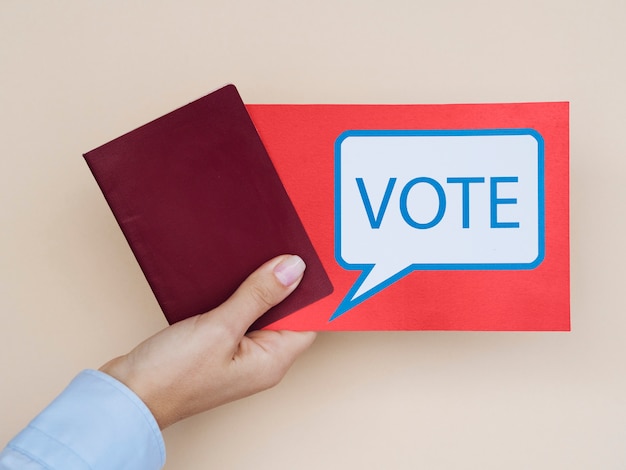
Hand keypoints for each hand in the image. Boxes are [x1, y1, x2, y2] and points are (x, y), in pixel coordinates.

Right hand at [99, 254, 315, 428]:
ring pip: (259, 312)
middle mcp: (260, 360)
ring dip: (258, 287)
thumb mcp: (221, 328)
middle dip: (284, 283)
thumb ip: (258, 296)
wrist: (127, 393)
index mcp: (272, 362)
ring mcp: (238, 354)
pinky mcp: (217, 346)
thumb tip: (293, 269)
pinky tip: (231, 276)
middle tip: (281, 248)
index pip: (308, 322)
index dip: (311, 291)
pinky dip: (237, 296)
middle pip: (285, 315)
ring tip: (256, 256)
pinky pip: (237, 315)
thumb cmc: (172, 375)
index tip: (310, 259)